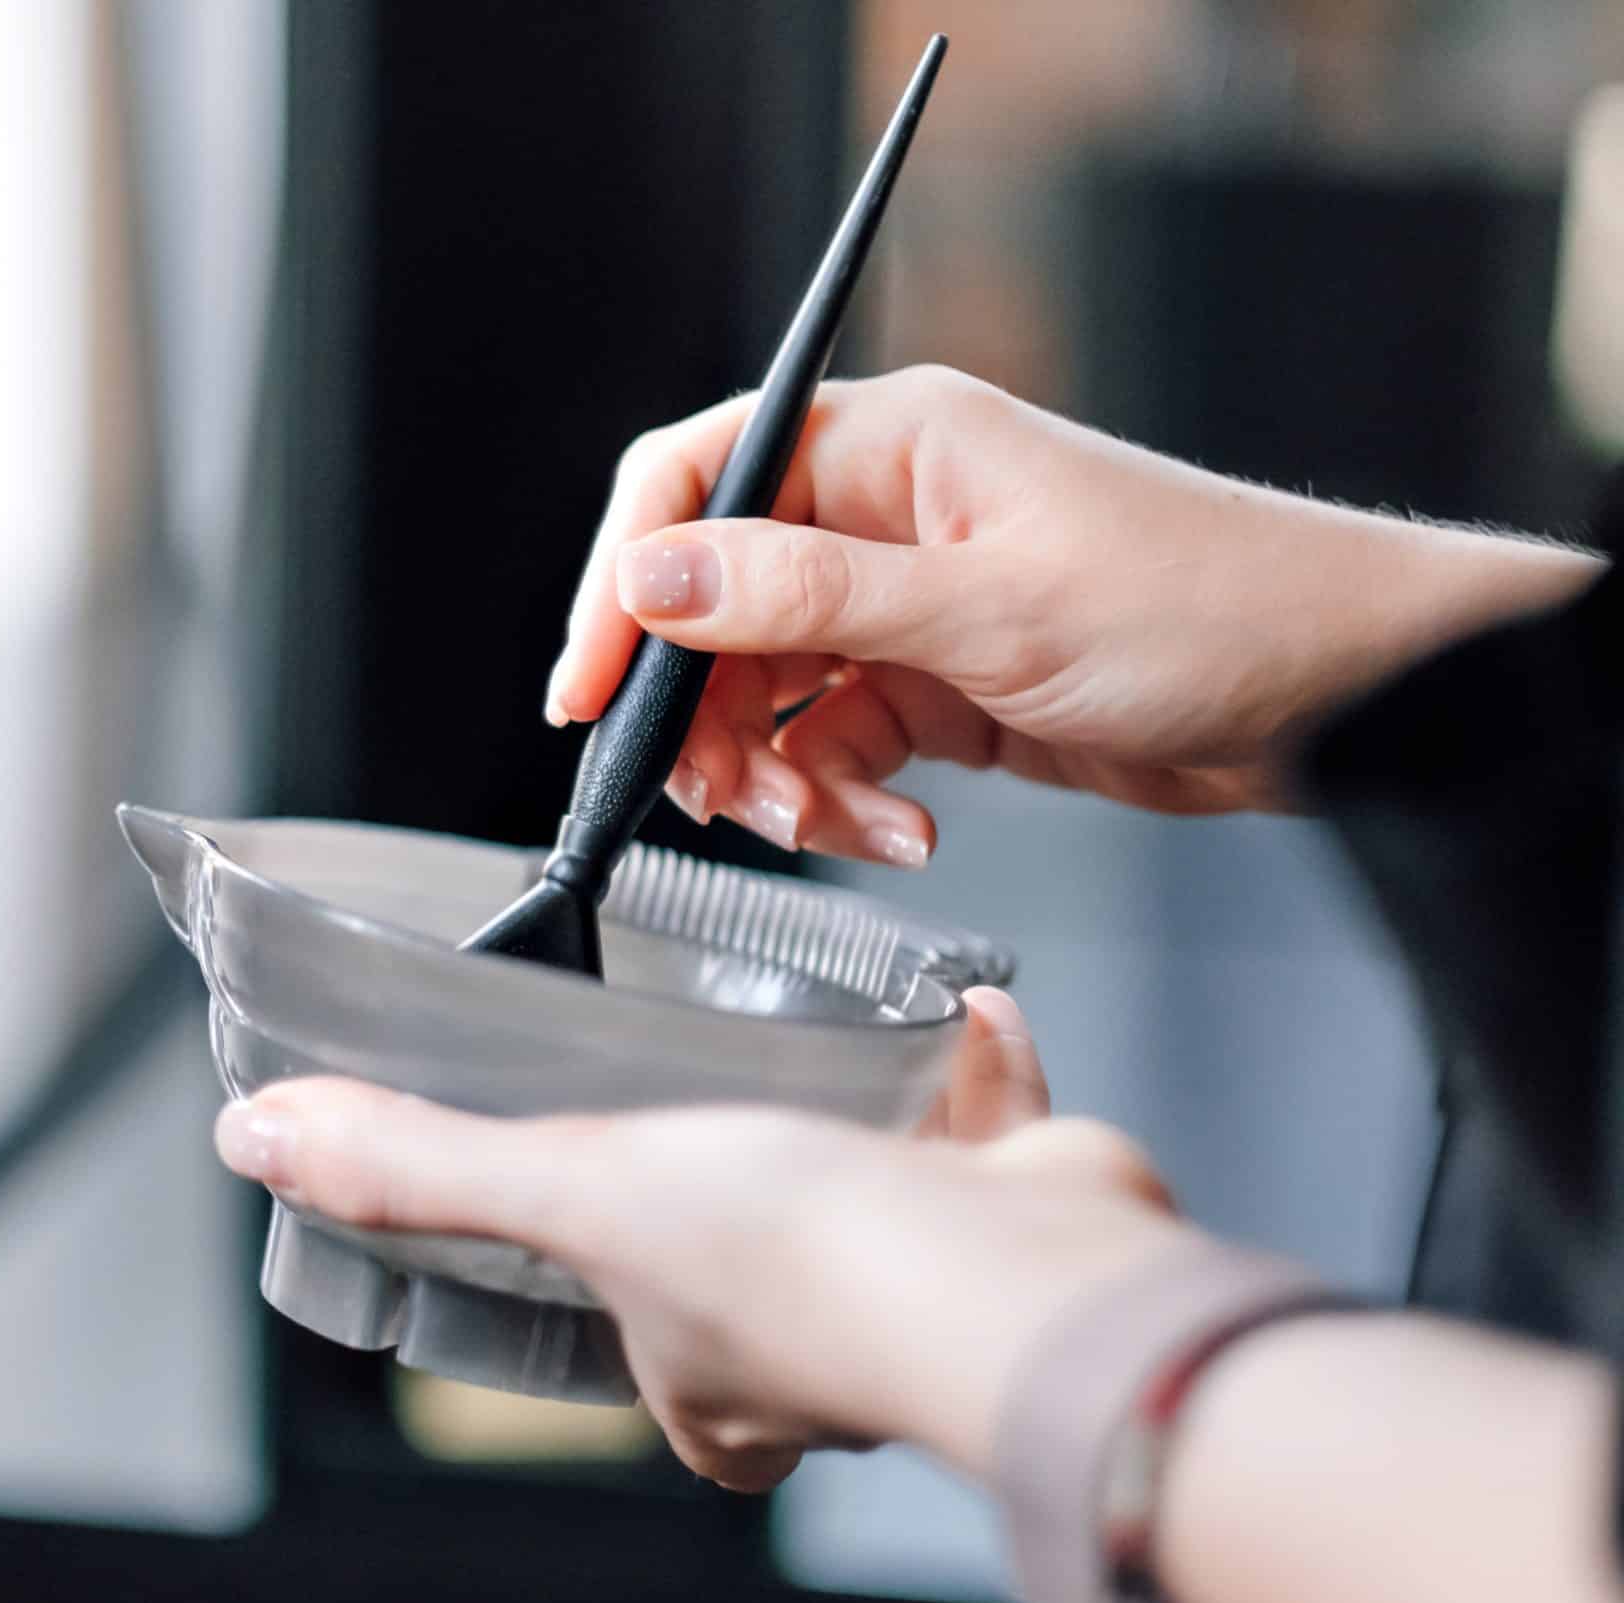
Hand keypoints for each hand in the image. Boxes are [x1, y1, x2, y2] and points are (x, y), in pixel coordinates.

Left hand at [214, 990, 1192, 1488]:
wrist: (1028, 1274)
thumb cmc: (804, 1261)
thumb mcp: (572, 1188)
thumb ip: (422, 1165)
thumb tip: (257, 1142)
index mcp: (708, 1388)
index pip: (633, 1337)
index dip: (607, 1273)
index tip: (593, 1193)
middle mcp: (815, 1351)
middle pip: (754, 1262)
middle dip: (734, 1179)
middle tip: (699, 1096)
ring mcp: (925, 1284)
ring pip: (874, 1194)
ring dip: (852, 1114)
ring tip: (810, 1035)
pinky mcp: (1016, 1219)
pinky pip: (980, 1134)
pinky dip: (968, 1072)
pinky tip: (955, 1009)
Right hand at [548, 366, 1599, 866]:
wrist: (1345, 697)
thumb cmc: (1210, 607)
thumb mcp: (987, 610)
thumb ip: (804, 600)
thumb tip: (652, 579)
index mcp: (890, 445)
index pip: (695, 480)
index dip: (621, 581)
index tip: (586, 689)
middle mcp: (884, 513)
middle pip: (715, 606)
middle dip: (702, 713)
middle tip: (718, 796)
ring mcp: (909, 602)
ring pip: (766, 689)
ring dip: (775, 772)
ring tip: (832, 823)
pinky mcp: (938, 682)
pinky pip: (835, 741)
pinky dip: (844, 797)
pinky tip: (901, 828)